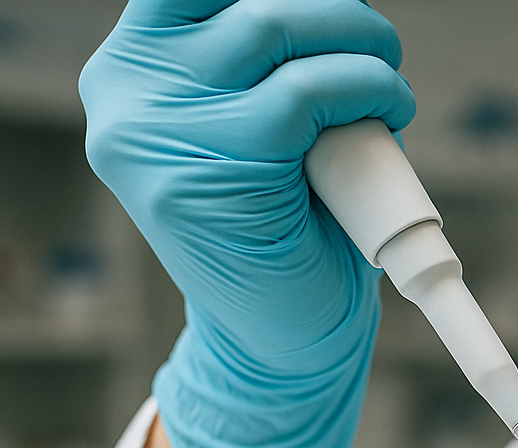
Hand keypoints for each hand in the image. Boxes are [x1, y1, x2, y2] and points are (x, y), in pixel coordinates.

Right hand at [80, 0, 416, 447]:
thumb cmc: (289, 226)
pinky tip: (391, 111)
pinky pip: (304, 94)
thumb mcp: (267, 124)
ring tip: (389, 90)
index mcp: (133, 67)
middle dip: (334, 12)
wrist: (283, 343)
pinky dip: (366, 90)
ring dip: (359, 46)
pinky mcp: (205, 171)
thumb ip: (275, 61)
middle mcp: (126, 90)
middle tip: (380, 49)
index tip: (329, 6)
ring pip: (273, 25)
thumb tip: (339, 4)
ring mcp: (153, 131)